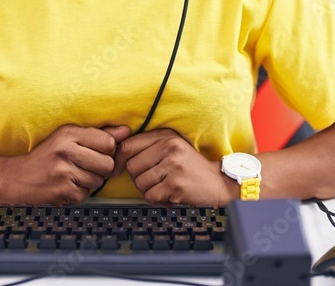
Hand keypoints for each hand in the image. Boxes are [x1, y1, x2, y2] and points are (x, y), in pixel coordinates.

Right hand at [2, 124, 130, 204]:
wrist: (16, 178)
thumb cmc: (47, 156)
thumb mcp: (69, 137)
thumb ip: (99, 134)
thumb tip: (127, 131)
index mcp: (68, 133)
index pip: (108, 142)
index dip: (108, 150)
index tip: (99, 152)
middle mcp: (65, 150)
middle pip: (107, 164)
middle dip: (102, 168)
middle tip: (86, 166)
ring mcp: (63, 172)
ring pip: (98, 181)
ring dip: (90, 181)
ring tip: (74, 175)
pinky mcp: (61, 191)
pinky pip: (86, 194)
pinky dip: (79, 192)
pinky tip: (66, 185)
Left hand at [113, 128, 233, 205]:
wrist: (218, 182)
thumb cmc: (190, 166)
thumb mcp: (172, 147)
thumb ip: (147, 146)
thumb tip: (116, 156)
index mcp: (165, 136)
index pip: (128, 146)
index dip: (119, 160)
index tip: (119, 169)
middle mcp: (169, 147)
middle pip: (132, 167)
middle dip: (138, 178)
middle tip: (155, 179)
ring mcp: (173, 166)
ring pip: (140, 183)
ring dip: (148, 190)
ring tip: (164, 186)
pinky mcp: (176, 185)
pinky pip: (150, 196)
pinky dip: (157, 199)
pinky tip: (169, 194)